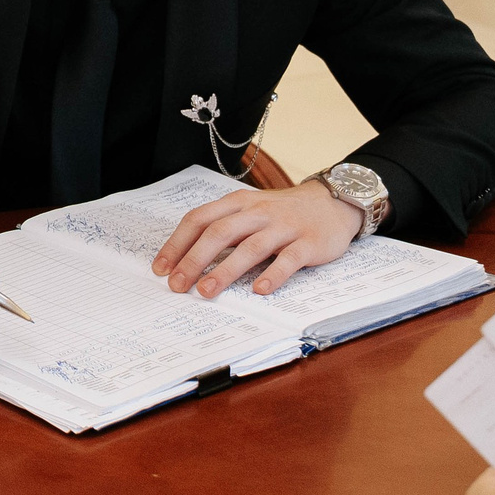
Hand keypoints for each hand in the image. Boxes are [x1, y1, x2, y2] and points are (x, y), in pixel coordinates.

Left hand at [151, 179, 362, 297]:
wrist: (333, 203)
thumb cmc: (282, 213)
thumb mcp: (250, 211)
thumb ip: (223, 228)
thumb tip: (186, 259)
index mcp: (238, 203)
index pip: (199, 219)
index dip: (177, 243)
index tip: (160, 268)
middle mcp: (259, 212)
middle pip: (220, 232)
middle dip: (194, 259)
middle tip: (177, 284)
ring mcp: (284, 227)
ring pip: (250, 247)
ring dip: (226, 270)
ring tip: (207, 291)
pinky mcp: (308, 242)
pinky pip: (289, 259)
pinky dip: (273, 275)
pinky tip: (259, 290)